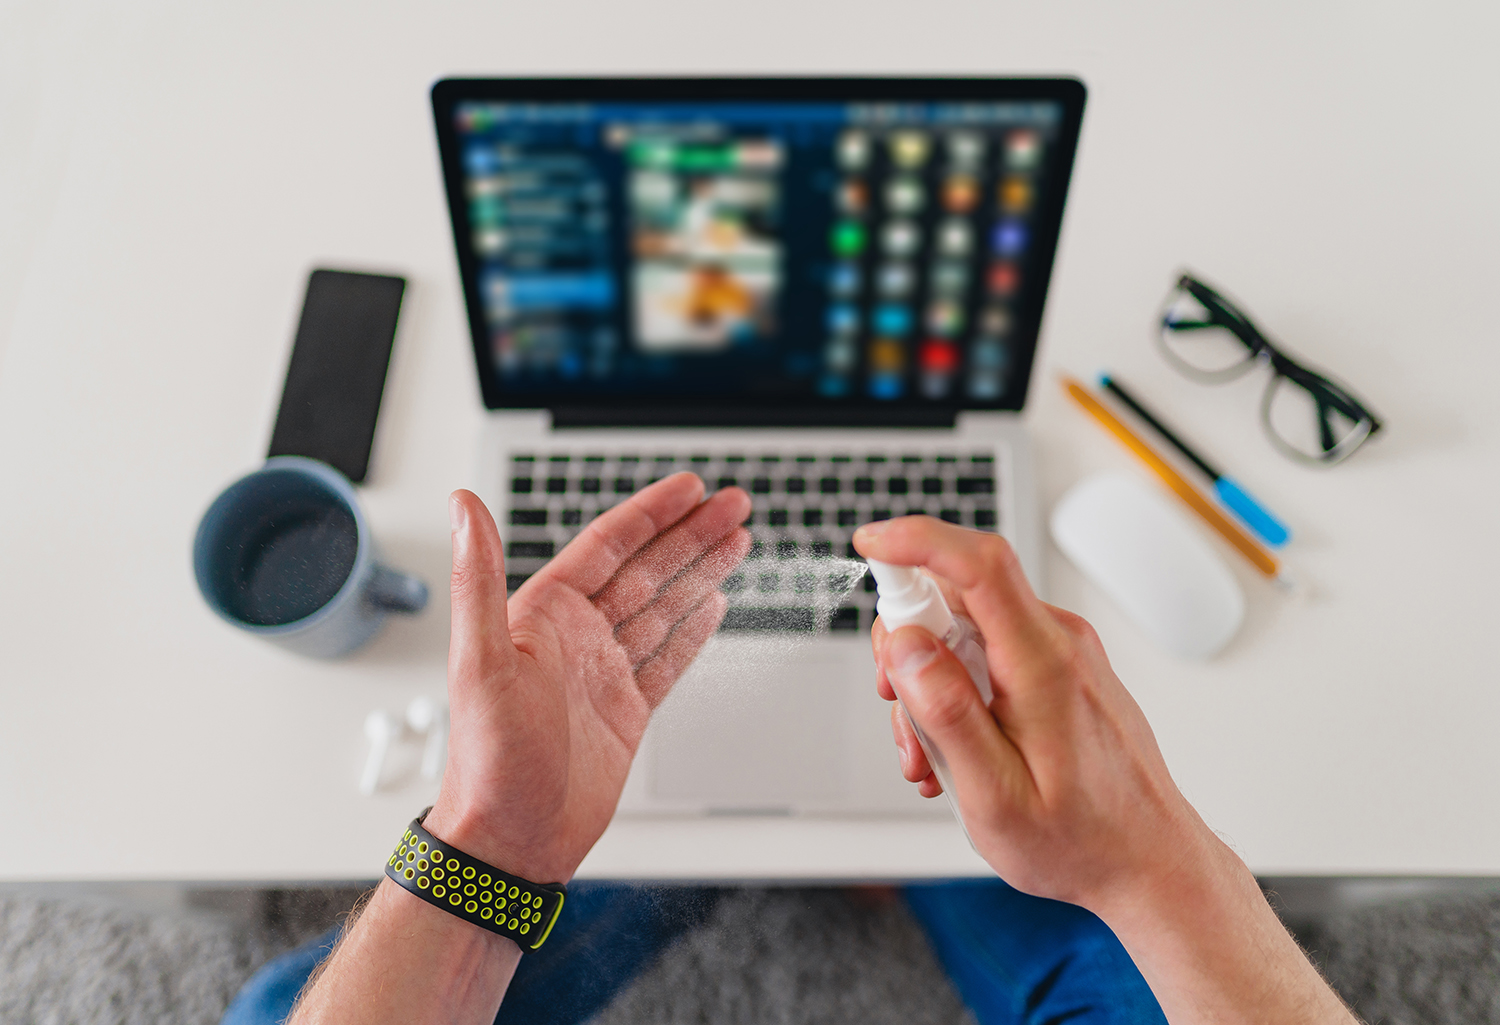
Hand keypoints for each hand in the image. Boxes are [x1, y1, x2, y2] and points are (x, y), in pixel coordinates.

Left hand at [425, 474, 749, 883]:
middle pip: (646, 569)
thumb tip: (462, 504)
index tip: (691, 488)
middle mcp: (575, 638)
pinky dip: (694, 630)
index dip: (651, 513)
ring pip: (663, 608)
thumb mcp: (481, 663)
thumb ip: (477, 578)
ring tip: (738, 541)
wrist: (511, 841)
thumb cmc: (487, 762)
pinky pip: (667, 658)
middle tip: (735, 505)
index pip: (607, 546)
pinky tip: (714, 603)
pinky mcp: (625, 711)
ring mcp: (603, 674)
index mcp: (542, 616)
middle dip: (692, 535)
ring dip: (701, 573)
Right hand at [854, 516, 1359, 1023]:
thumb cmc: (1080, 839)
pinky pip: (985, 653)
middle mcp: (1057, 641)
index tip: (870, 543)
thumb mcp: (994, 794)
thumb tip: (907, 645)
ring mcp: (1059, 652)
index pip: (978, 564)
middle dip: (906, 648)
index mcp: (1043, 663)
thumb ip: (946, 712)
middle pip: (954, 596)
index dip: (916, 539)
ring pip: (962, 630)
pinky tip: (958, 750)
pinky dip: (955, 692)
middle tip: (903, 716)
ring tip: (933, 756)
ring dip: (928, 684)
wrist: (1146, 860)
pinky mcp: (1055, 667)